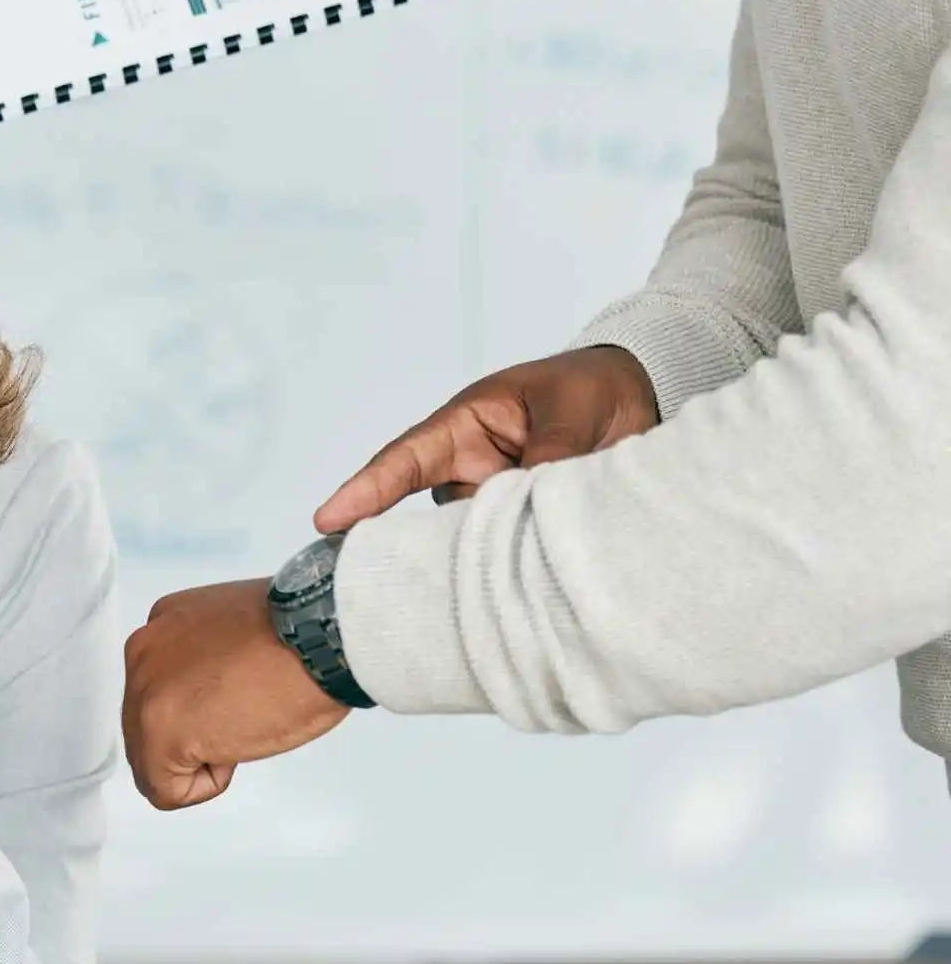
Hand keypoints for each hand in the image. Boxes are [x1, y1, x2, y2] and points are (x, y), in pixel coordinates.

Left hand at [122, 580, 349, 810]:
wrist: (318, 639)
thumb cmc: (301, 636)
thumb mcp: (237, 635)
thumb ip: (207, 661)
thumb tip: (210, 697)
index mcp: (163, 627)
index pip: (159, 690)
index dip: (203, 709)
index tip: (240, 696)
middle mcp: (144, 654)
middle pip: (146, 725)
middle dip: (193, 736)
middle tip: (243, 716)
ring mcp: (146, 695)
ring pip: (150, 759)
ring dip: (198, 759)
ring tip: (242, 728)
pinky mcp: (159, 734)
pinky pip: (164, 789)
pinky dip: (203, 787)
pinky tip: (233, 752)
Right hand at [314, 346, 657, 533]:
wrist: (637, 398)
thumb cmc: (588, 388)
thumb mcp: (570, 409)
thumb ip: (550, 453)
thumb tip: (528, 504)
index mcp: (465, 427)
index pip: (405, 461)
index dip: (365, 491)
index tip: (327, 520)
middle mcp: (469, 470)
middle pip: (432, 518)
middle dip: (435, 544)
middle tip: (461, 564)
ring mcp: (494, 503)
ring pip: (473, 541)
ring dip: (494, 552)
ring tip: (526, 557)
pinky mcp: (522, 529)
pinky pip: (509, 552)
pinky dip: (520, 564)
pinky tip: (539, 575)